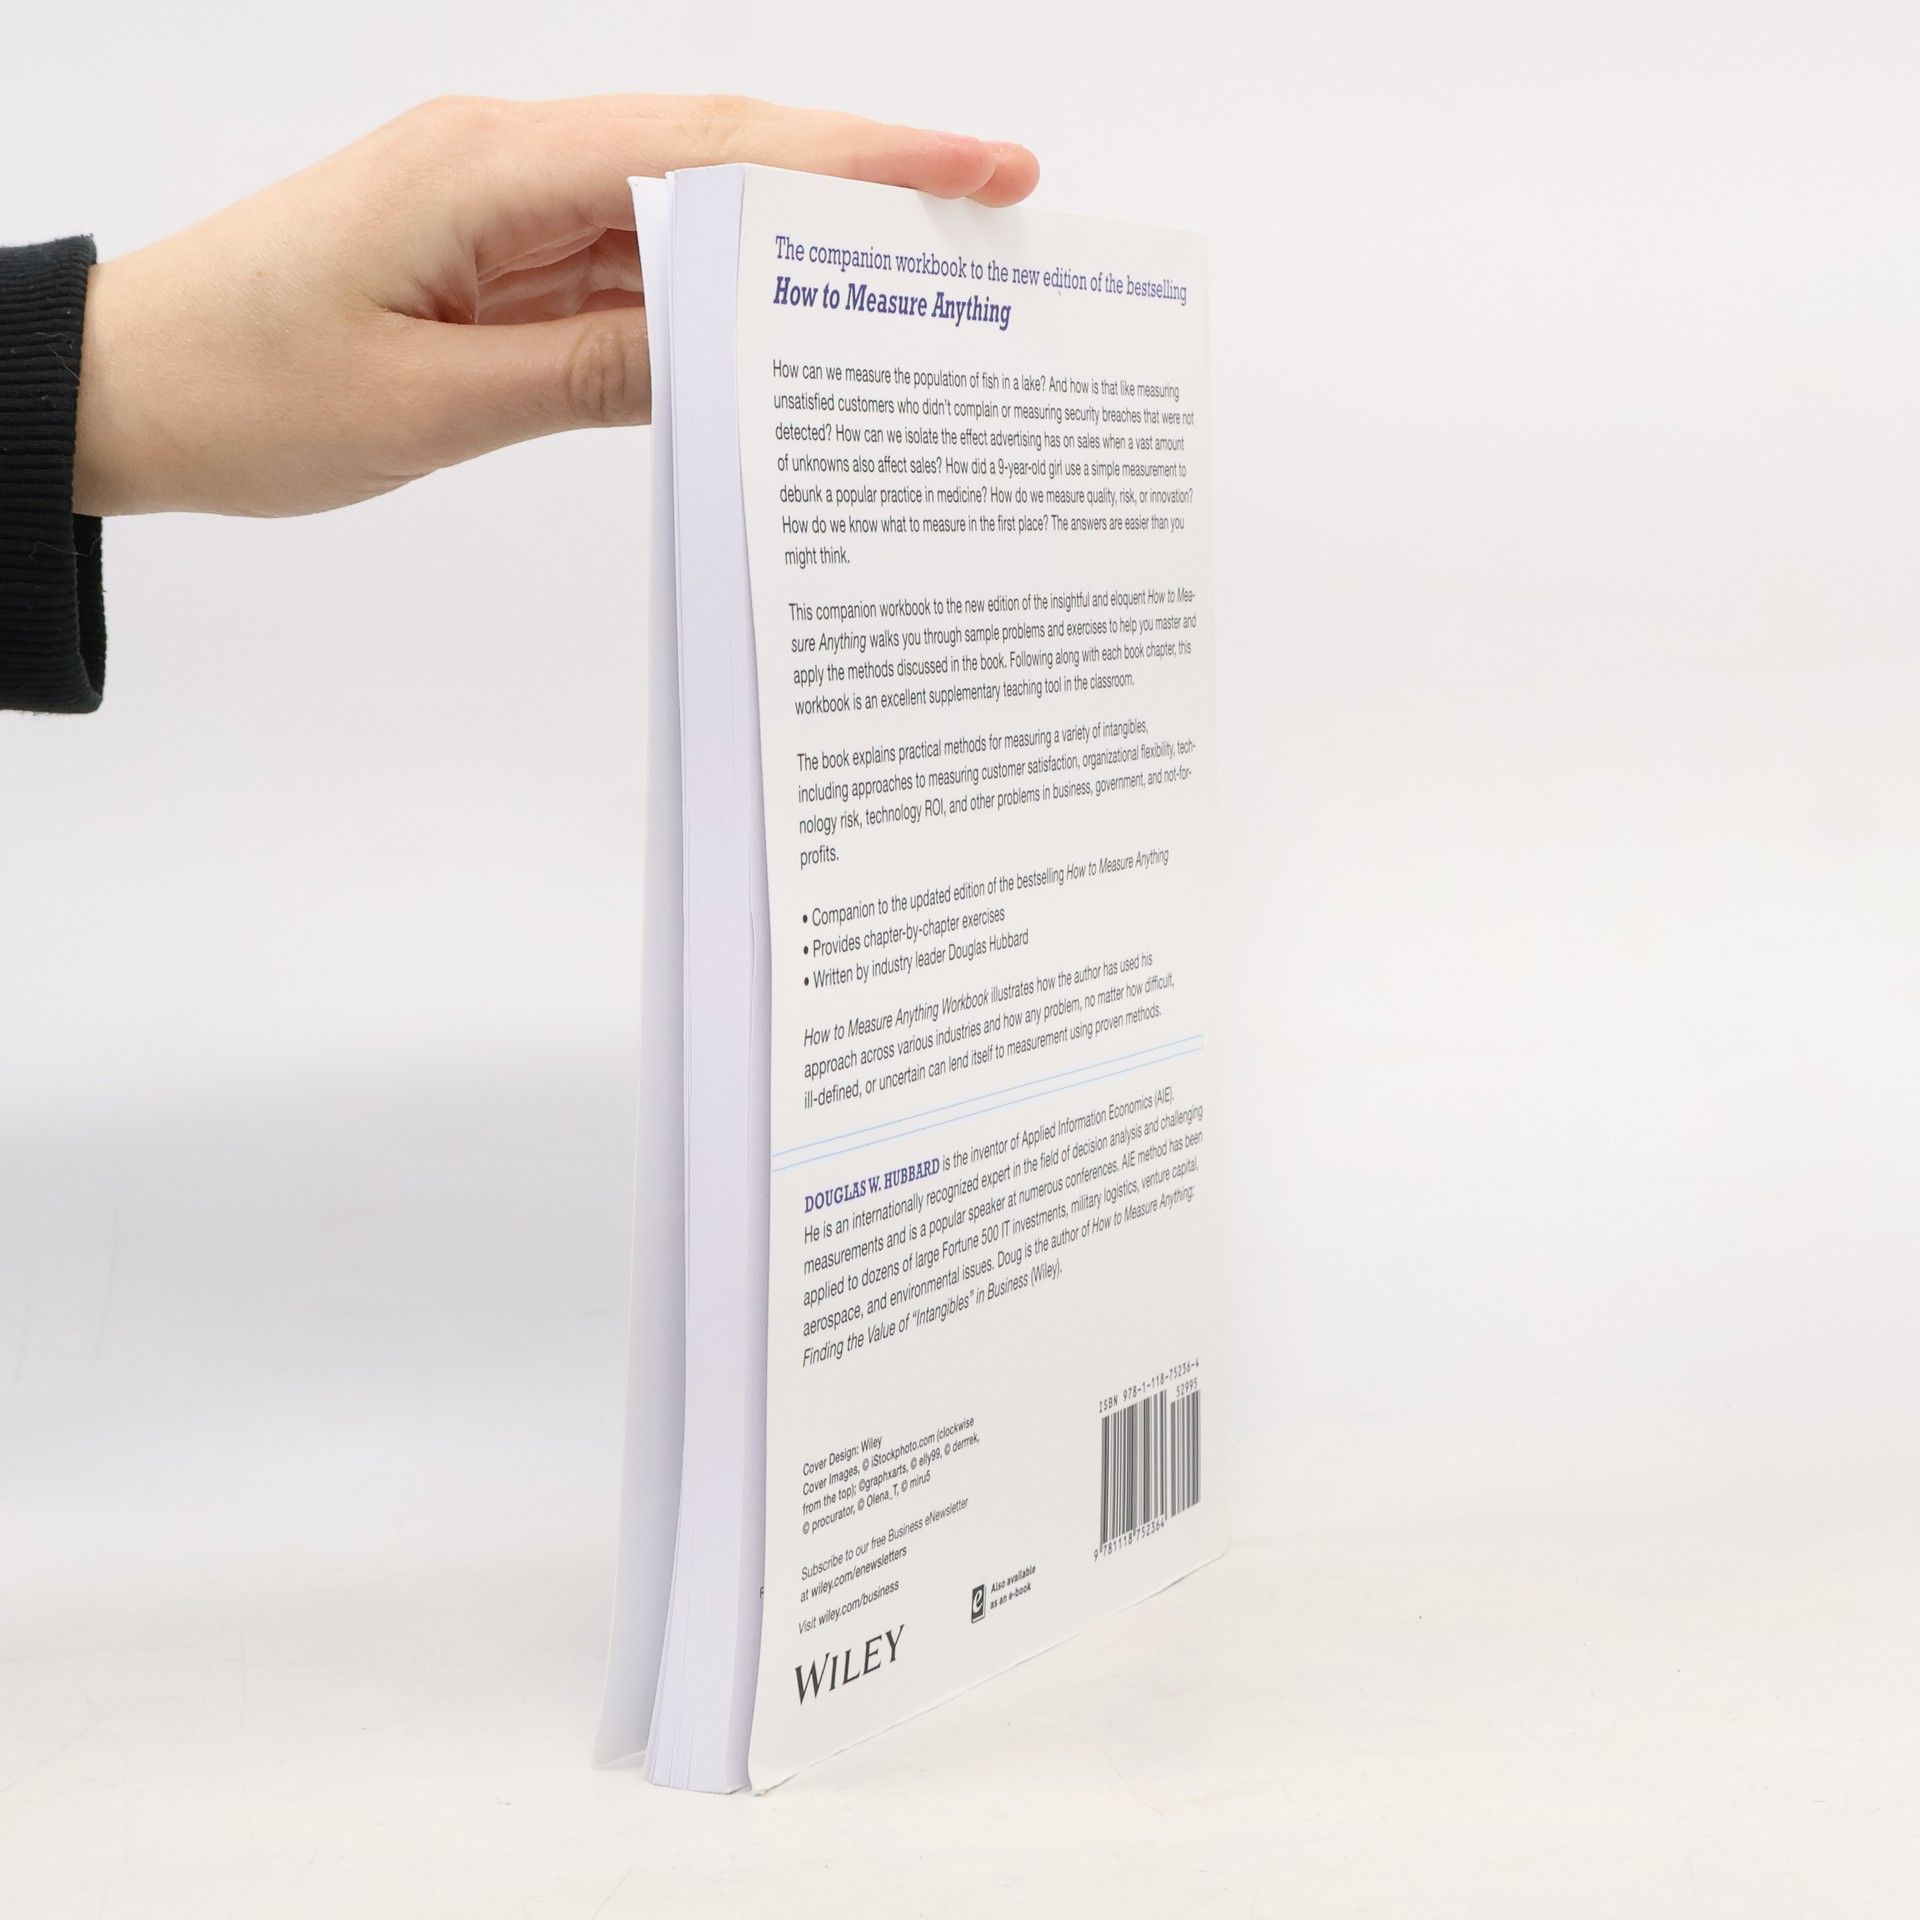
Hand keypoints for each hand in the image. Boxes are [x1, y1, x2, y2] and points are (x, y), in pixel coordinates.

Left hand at [72, 96, 1038, 517]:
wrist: (125, 385)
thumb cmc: (246, 389)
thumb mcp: (430, 403)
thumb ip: (591, 371)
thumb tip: (730, 355)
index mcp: (491, 169)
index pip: (709, 149)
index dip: (852, 159)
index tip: (971, 169)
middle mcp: (511, 162)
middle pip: (719, 157)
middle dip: (859, 183)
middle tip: (991, 208)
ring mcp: (507, 206)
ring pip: (684, 212)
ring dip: (794, 246)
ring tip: (916, 285)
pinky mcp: (499, 256)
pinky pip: (631, 266)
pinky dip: (712, 297)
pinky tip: (780, 333)